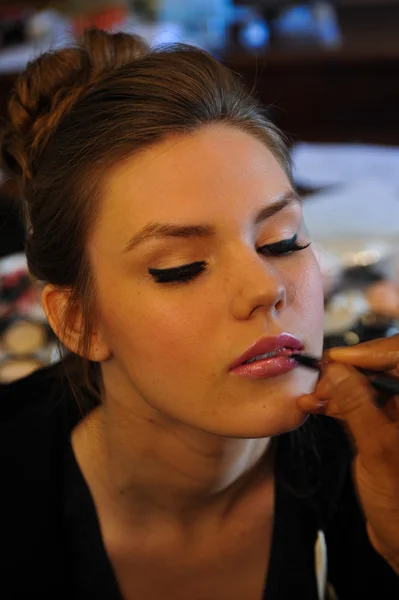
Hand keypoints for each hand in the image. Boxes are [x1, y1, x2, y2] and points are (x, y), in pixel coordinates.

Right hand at [297, 335, 398, 572]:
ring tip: (311, 397)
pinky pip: (362, 405)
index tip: (336, 358)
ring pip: (369, 386)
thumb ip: (356, 403)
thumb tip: (336, 368)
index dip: (369, 352)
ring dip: (338, 388)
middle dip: (348, 371)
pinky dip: (339, 404)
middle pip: (383, 369)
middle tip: (319, 381)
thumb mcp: (377, 447)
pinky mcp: (385, 429)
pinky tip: (315, 406)